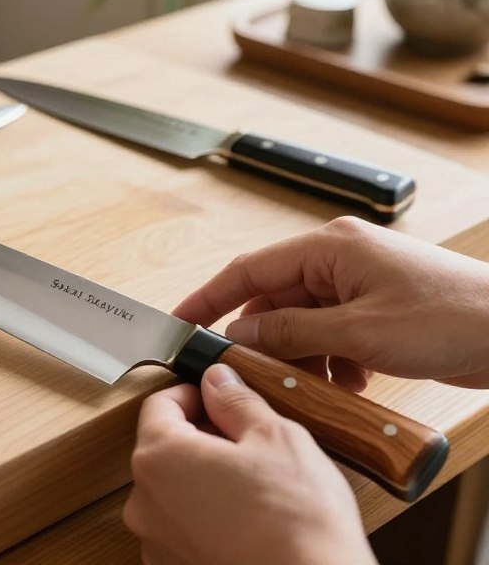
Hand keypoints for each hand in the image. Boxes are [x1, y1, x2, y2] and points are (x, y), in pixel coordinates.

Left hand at [124, 364, 376, 564]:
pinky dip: (208, 519)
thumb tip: (218, 381)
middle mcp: (145, 503)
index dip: (193, 394)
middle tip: (246, 442)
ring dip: (204, 480)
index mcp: (159, 458)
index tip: (219, 397)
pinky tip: (248, 520)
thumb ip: (236, 401)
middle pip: (164, 449)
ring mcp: (157, 543)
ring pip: (174, 492)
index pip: (159, 405)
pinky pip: (184, 530)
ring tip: (253, 485)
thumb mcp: (275, 436)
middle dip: (201, 438)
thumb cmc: (297, 521)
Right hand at [174, 216, 488, 389]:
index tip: (180, 320)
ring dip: (303, 357)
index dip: (209, 296)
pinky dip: (331, 361)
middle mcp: (337, 259)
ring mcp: (357, 284)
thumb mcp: (359, 332)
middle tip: (252, 374)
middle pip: (275, 300)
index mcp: (328, 247)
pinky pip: (330, 333)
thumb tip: (240, 334)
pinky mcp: (374, 308)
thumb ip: (292, 332)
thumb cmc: (451, 317)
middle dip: (266, 341)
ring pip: (302, 322)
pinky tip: (351, 385)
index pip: (249, 269)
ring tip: (319, 386)